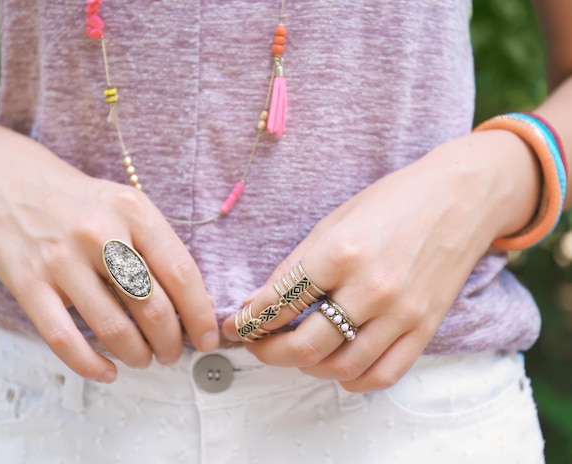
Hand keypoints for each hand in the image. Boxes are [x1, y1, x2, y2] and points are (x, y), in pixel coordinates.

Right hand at [0, 130, 218, 381]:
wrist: (11, 182)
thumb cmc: (83, 202)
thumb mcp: (129, 207)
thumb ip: (161, 249)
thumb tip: (197, 305)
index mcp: (134, 212)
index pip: (180, 272)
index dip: (199, 313)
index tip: (207, 338)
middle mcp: (100, 234)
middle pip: (150, 306)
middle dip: (170, 342)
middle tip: (172, 353)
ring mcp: (62, 259)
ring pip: (111, 327)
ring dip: (136, 354)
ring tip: (143, 359)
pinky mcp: (28, 283)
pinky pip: (63, 338)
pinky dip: (89, 364)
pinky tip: (106, 371)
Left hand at [223, 131, 539, 391]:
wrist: (460, 198)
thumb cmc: (394, 201)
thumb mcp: (335, 221)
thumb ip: (297, 266)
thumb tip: (259, 302)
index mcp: (341, 252)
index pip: (280, 302)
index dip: (248, 320)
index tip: (234, 326)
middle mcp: (371, 288)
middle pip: (306, 346)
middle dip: (268, 352)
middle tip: (255, 345)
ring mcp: (402, 313)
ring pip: (341, 367)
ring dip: (306, 367)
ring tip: (293, 352)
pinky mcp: (425, 328)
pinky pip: (383, 375)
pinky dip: (351, 379)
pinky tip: (336, 366)